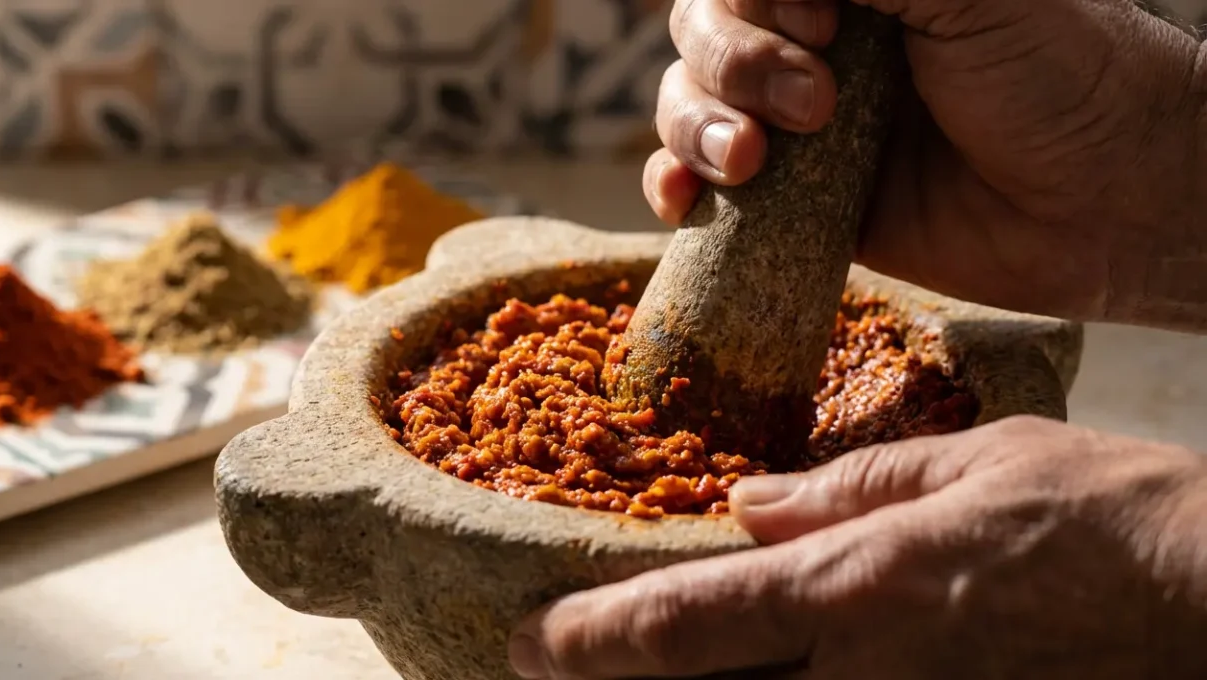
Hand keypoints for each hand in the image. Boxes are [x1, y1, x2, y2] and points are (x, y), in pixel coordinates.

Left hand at [509, 416, 1206, 678]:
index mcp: (857, 590)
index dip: (594, 640)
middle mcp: (863, 678)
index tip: (531, 639)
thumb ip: (845, 488)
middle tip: (547, 669)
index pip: (688, 626)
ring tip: (627, 678)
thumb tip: (749, 506)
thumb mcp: (970, 462)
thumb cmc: (1102, 516)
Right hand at [646, 0, 1202, 323]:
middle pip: (702, 35)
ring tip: (750, 162)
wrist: (1109, 203)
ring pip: (686, 107)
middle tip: (815, 105)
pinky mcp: (796, 206)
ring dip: (693, 129)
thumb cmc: (1059, 74)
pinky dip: (672, 187)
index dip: (754, 6)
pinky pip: (701, 189)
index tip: (825, 29)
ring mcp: (799, 129)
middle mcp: (816, 47)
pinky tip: (684, 200)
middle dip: (732, 68)